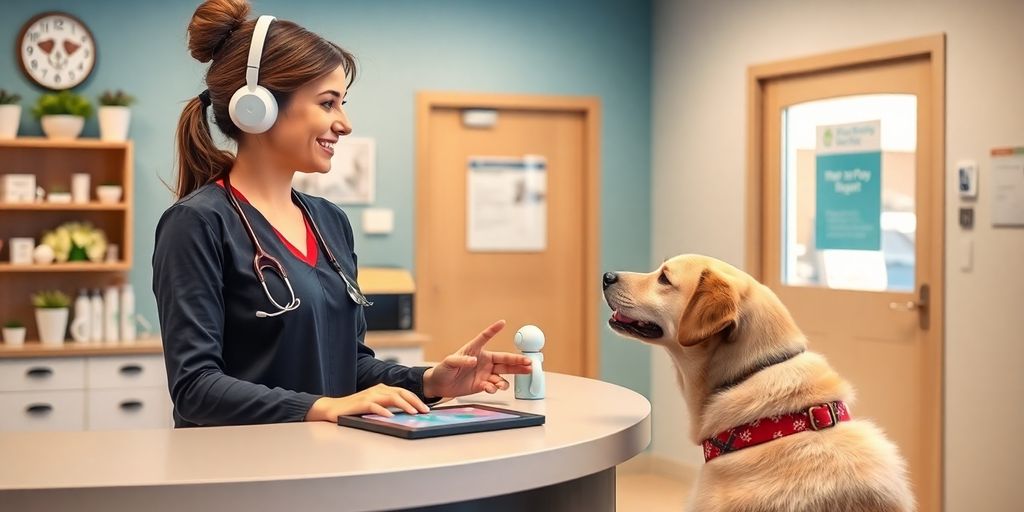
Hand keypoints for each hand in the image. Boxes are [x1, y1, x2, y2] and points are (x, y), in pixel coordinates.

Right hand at [305, 383, 429, 421]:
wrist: (333, 408)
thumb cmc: (355, 408)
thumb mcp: (375, 405)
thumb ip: (389, 406)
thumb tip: (407, 414)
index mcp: (383, 389)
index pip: (404, 392)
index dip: (416, 399)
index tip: (426, 408)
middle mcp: (378, 389)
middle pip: (401, 393)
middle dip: (415, 402)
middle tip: (424, 411)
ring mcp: (370, 395)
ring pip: (391, 397)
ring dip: (404, 405)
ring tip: (413, 413)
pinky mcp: (361, 403)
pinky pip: (375, 406)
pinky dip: (384, 411)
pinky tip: (391, 416)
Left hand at [422, 320, 533, 398]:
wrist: (440, 385)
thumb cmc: (443, 370)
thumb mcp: (449, 363)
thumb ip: (461, 360)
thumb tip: (473, 361)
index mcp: (475, 350)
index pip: (485, 337)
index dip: (493, 330)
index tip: (502, 322)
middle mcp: (484, 361)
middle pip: (505, 359)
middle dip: (518, 361)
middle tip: (529, 363)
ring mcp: (485, 373)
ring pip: (504, 374)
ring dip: (508, 378)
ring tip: (502, 384)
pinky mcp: (483, 384)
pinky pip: (494, 385)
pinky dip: (495, 388)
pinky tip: (491, 388)